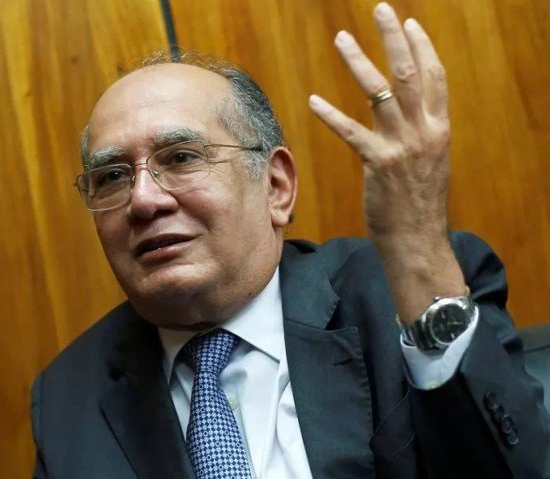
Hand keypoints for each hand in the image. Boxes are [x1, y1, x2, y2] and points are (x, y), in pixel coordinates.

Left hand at [309, 2, 449, 240]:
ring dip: (359, 62)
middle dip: (394, 38)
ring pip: (381, 92)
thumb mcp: (428, 162)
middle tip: (381, 10)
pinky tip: (313, 100)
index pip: (435, 77)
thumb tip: (406, 113)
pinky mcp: (379, 164)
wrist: (418, 240)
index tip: (410, 23)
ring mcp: (403, 146)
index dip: (422, 47)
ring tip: (342, 39)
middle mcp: (425, 131)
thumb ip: (419, 133)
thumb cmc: (417, 203)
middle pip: (410, 73)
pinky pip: (352, 132)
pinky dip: (331, 114)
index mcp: (439, 128)